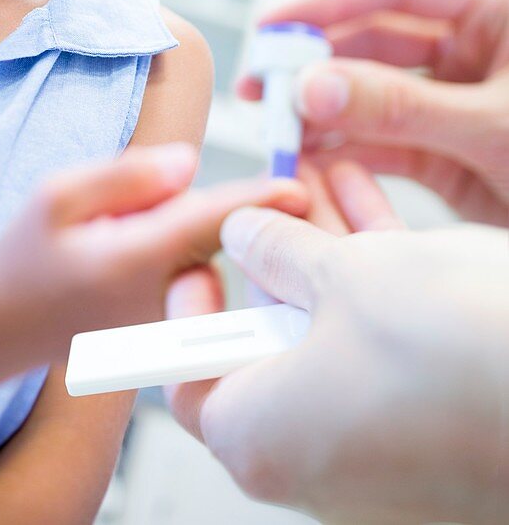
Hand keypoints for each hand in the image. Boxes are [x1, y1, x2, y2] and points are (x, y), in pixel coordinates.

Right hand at [0, 144, 309, 377]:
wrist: (0, 327)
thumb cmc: (25, 253)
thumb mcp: (57, 195)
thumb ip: (126, 175)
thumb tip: (189, 163)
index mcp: (134, 262)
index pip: (207, 225)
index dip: (255, 202)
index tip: (299, 187)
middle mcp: (161, 300)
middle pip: (214, 237)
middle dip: (224, 207)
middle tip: (196, 187)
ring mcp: (165, 324)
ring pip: (205, 257)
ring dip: (199, 228)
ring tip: (138, 220)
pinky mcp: (165, 333)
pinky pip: (194, 278)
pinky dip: (188, 251)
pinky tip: (142, 239)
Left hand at [166, 168, 508, 524]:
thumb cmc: (454, 351)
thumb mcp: (345, 273)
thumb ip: (280, 251)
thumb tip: (249, 236)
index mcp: (262, 437)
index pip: (188, 379)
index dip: (191, 308)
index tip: (205, 255)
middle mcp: (313, 463)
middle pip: (265, 349)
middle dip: (274, 261)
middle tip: (275, 202)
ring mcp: (377, 456)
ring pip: (330, 339)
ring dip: (326, 259)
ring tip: (323, 181)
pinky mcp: (431, 434)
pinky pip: (383, 353)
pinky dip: (375, 287)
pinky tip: (373, 209)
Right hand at [239, 0, 508, 223]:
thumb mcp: (496, 125)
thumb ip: (403, 105)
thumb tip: (315, 86)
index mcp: (495, 17)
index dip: (330, 2)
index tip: (274, 26)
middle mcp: (472, 56)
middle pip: (373, 43)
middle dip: (316, 64)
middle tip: (264, 88)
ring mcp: (457, 109)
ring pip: (371, 99)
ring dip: (323, 115)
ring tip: (277, 134)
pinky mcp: (451, 162)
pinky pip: (385, 148)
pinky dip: (347, 157)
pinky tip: (311, 163)